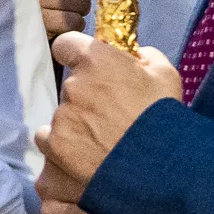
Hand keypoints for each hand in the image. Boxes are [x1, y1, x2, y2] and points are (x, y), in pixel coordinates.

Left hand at [43, 33, 179, 192]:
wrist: (159, 169)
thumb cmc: (163, 118)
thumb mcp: (165, 75)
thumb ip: (143, 57)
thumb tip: (134, 56)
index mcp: (96, 61)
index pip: (66, 45)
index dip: (75, 56)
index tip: (86, 68)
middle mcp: (72, 86)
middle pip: (69, 88)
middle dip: (85, 98)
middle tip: (109, 116)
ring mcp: (61, 118)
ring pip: (60, 118)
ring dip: (75, 127)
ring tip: (101, 143)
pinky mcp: (55, 147)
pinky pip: (49, 143)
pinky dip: (63, 151)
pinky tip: (86, 158)